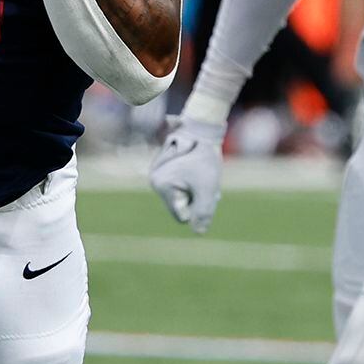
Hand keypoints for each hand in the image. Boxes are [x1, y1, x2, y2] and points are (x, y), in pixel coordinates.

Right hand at [149, 113, 227, 233]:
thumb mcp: (208, 188)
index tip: (203, 188)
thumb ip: (204, 212)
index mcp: (161, 186)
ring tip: (202, 176)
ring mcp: (158, 176)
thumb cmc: (205, 157)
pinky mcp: (163, 172)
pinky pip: (179, 188)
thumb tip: (199, 232)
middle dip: (196, 199)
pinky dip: (191, 185)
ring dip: (195, 192)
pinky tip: (196, 173)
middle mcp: (154, 182)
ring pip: (181, 198)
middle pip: (180, 207)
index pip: (181, 215)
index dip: (197, 206)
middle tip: (205, 182)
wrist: (202, 130)